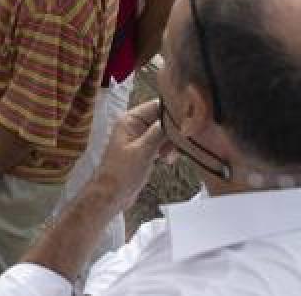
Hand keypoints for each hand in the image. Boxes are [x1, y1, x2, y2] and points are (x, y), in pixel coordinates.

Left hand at [90, 99, 171, 214]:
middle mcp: (134, 125)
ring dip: (171, 143)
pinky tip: (168, 160)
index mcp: (129, 120)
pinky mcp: (144, 150)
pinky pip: (161, 143)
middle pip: (162, 119)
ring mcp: (139, 138)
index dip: (172, 112)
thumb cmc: (121, 173)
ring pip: (164, 132)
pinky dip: (167, 150)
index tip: (188, 119)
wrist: (112, 195)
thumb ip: (158, 133)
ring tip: (169, 156)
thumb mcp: (143, 151)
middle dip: (173, 131)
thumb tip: (174, 118)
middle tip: (179, 143)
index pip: (155, 106)